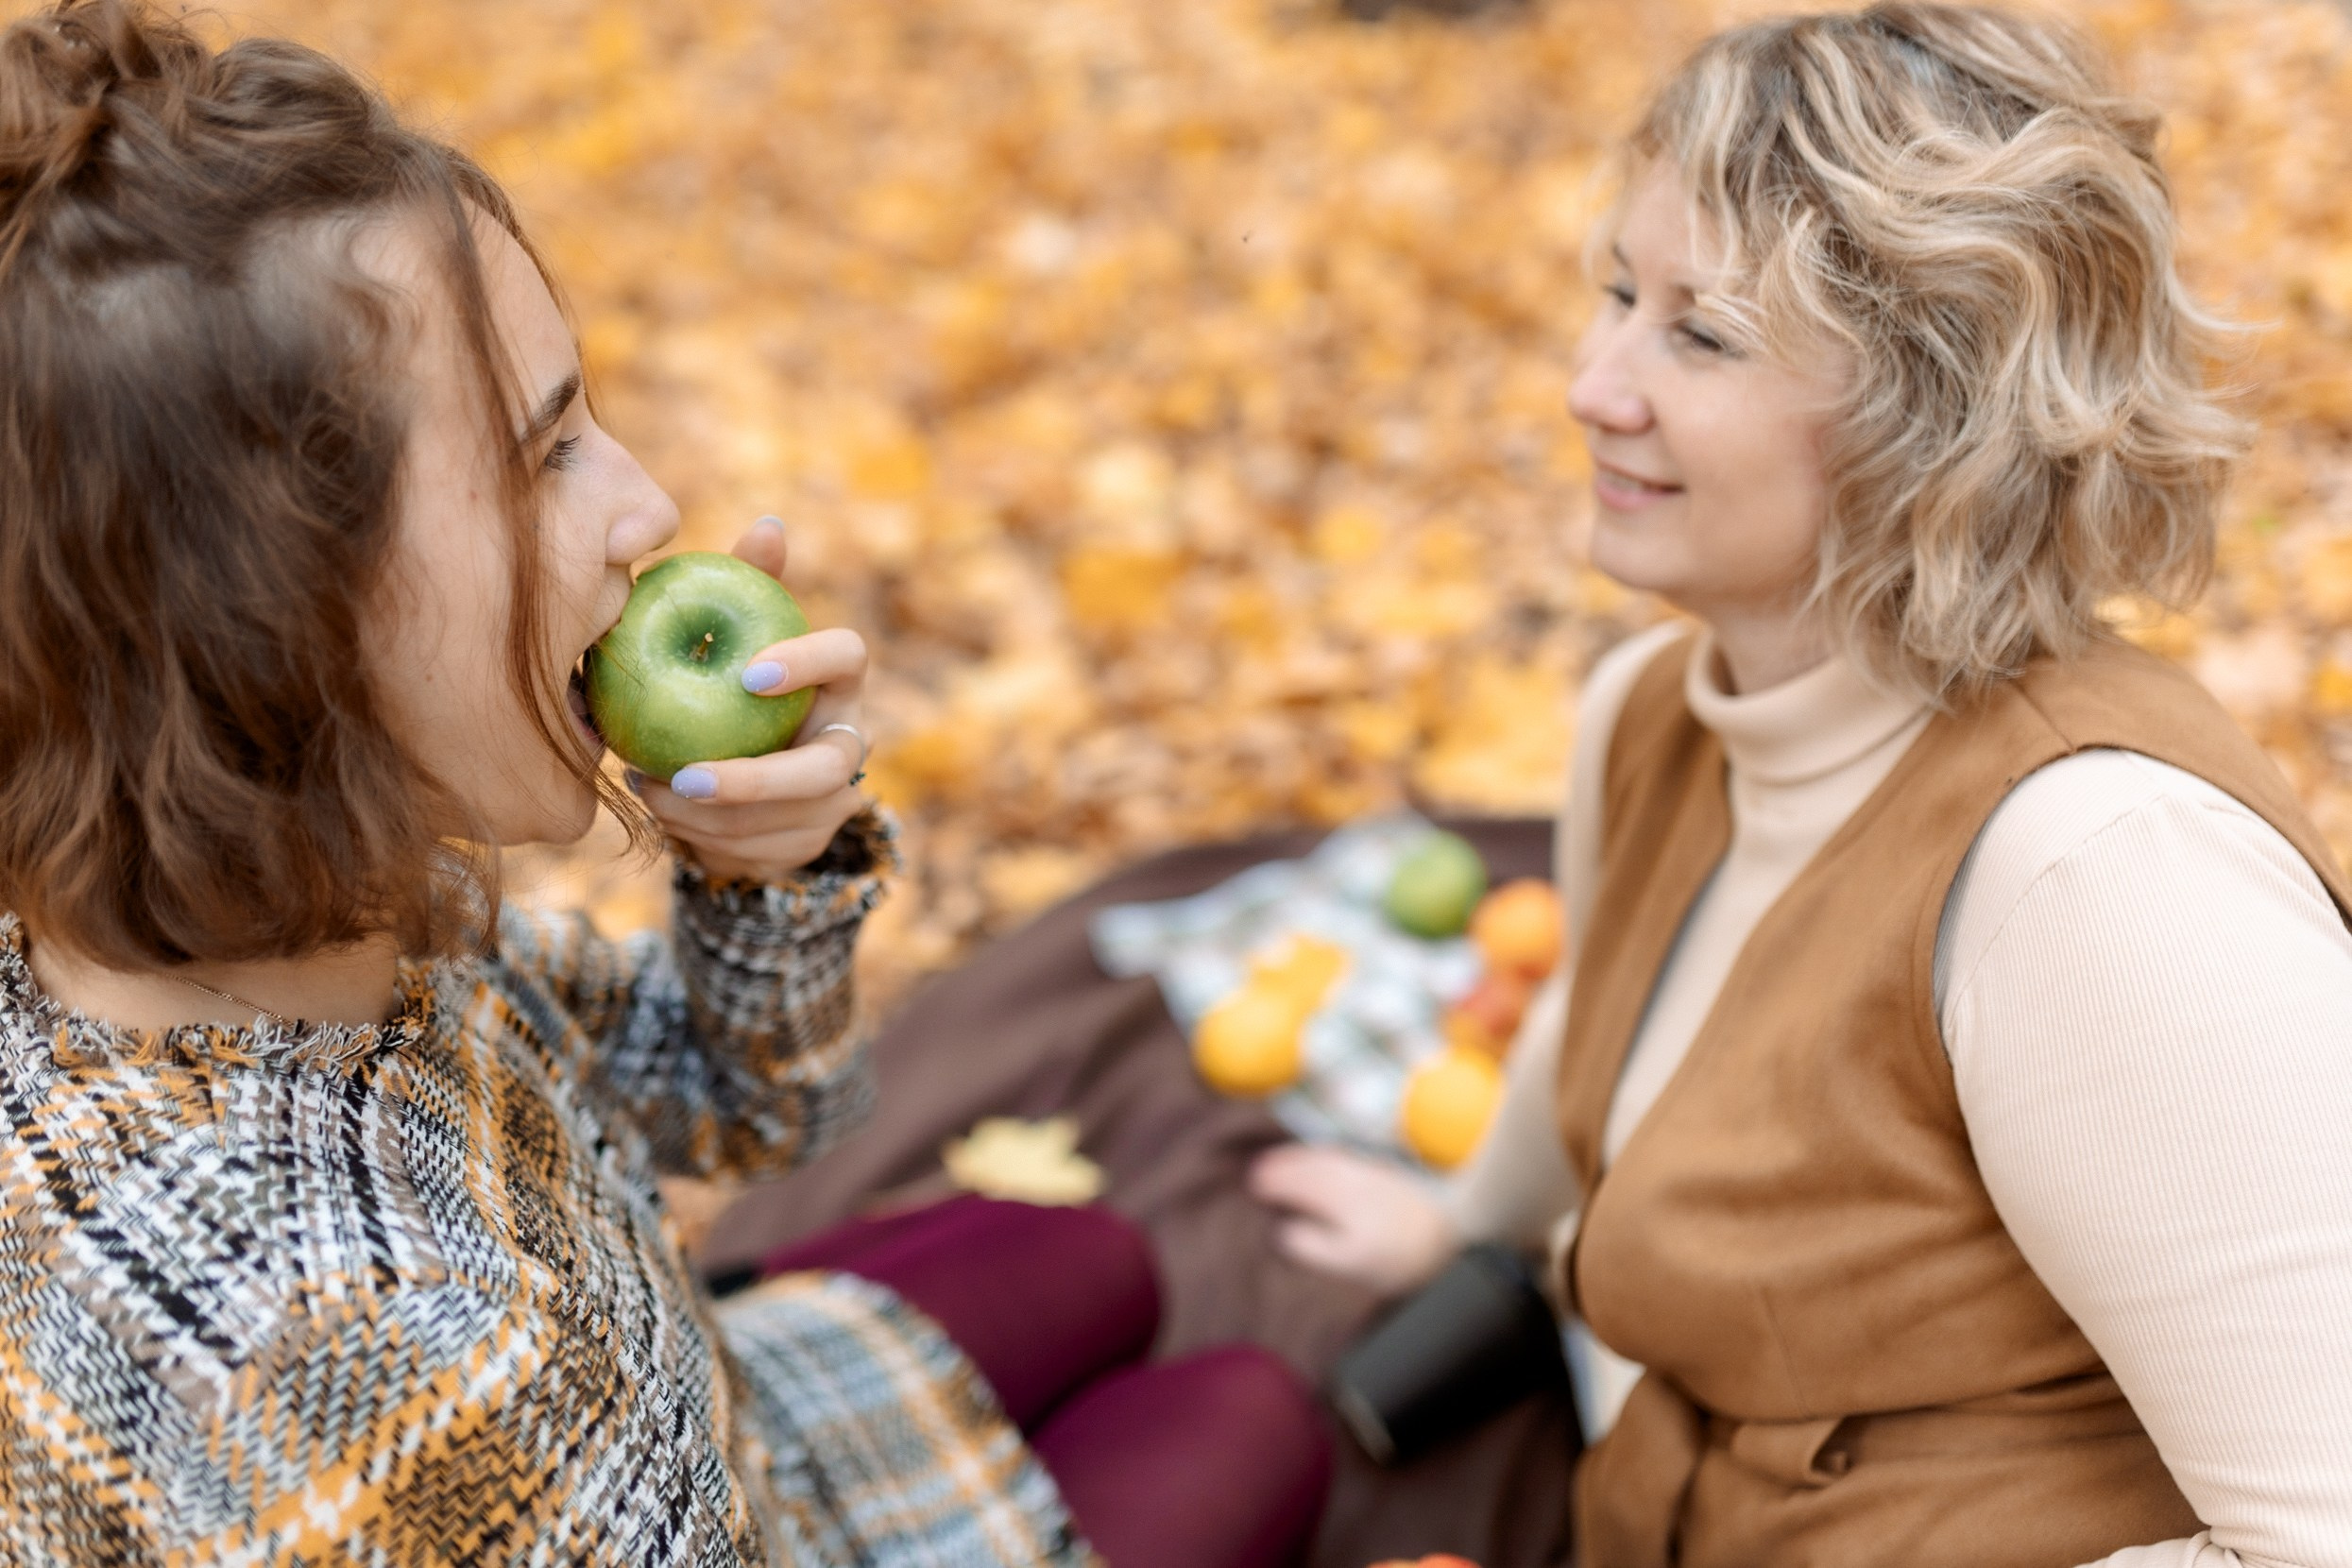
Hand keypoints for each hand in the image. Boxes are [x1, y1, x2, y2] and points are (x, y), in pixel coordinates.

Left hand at [631, 517, 868, 879]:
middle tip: (687, 776)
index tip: (746, 673)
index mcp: (839, 679)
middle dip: (756, 781)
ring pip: (784, 820)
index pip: (847, 656)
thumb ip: (748, 583)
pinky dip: (704, 838)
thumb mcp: (735, 633)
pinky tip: (663, 812)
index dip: (806, 663)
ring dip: (710, 815)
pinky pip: (758, 852)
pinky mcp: (809, 843)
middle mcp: (850, 739)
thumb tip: (769, 524)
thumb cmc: (730, 685)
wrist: (740, 773)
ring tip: (649, 788)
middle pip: (823, 768)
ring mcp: (835, 799)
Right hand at [1248, 1143, 1459, 1297]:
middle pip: (1306, 1165)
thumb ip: (1311, 1247)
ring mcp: (1364, 1169)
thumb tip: (1282, 1232)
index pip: (1295, 1183)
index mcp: (1336, 1197)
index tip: (1253, 1187)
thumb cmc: (1394, 1255)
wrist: (1447, 1231)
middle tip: (1257, 1173)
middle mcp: (1347, 1176)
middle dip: (1279, 1166)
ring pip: (1321, 1156)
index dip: (1271, 1184)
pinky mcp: (1379, 1169)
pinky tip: (1315, 1159)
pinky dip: (1318, 1154)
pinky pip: (1338, 1154)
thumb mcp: (1348, 1262)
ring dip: (1296, 1157)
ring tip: (1278, 1161)